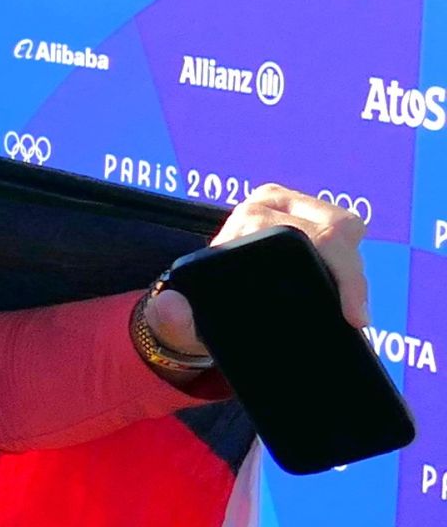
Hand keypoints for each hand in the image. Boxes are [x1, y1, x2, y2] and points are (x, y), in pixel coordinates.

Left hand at [146, 184, 371, 358]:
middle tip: (356, 317)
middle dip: (352, 275)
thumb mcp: (180, 322)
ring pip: (347, 228)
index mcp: (245, 219)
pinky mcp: (310, 216)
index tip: (352, 316)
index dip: (339, 275)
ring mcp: (292, 205)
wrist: (203, 299)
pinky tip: (349, 290)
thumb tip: (171, 304)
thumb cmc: (197, 309)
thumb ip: (170, 320)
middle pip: (335, 229)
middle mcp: (268, 204)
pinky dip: (352, 260)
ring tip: (351, 304)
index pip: (305, 236)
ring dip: (353, 266)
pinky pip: (348, 231)